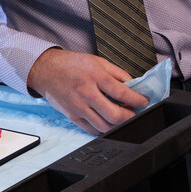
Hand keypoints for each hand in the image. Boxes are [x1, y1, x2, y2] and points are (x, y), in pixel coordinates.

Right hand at [26, 48, 148, 134]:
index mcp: (95, 76)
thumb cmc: (72, 64)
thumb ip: (118, 74)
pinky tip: (107, 120)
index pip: (122, 93)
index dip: (138, 100)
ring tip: (121, 115)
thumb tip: (133, 87)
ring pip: (105, 127)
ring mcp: (79, 107)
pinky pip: (93, 130)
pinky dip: (104, 129)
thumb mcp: (98, 61)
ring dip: (118, 124)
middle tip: (133, 111)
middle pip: (115, 115)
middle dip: (130, 116)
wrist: (46, 70)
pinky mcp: (73, 116)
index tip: (144, 101)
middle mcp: (87, 93)